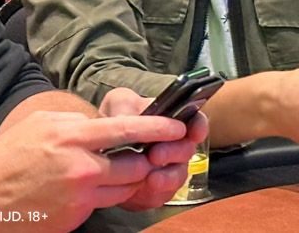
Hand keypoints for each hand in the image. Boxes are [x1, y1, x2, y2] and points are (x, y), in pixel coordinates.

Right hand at [0, 109, 189, 230]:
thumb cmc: (11, 155)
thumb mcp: (44, 123)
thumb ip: (77, 122)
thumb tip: (104, 124)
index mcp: (73, 138)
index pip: (128, 130)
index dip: (158, 127)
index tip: (177, 126)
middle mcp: (81, 168)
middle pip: (135, 167)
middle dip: (143, 161)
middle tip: (142, 155)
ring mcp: (79, 197)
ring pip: (124, 190)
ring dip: (125, 181)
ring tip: (110, 172)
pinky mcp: (75, 218)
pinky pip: (103, 205)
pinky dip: (102, 196)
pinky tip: (85, 189)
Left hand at [98, 87, 207, 209]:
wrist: (99, 149)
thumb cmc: (114, 119)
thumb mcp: (118, 102)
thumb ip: (126, 104)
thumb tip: (130, 117)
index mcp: (171, 120)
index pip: (195, 122)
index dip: (199, 127)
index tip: (193, 132)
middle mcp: (175, 145)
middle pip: (188, 150)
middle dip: (175, 152)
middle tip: (155, 154)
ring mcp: (168, 169)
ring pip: (179, 176)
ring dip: (167, 177)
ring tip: (151, 178)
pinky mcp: (156, 191)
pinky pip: (162, 195)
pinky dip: (153, 194)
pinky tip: (140, 191)